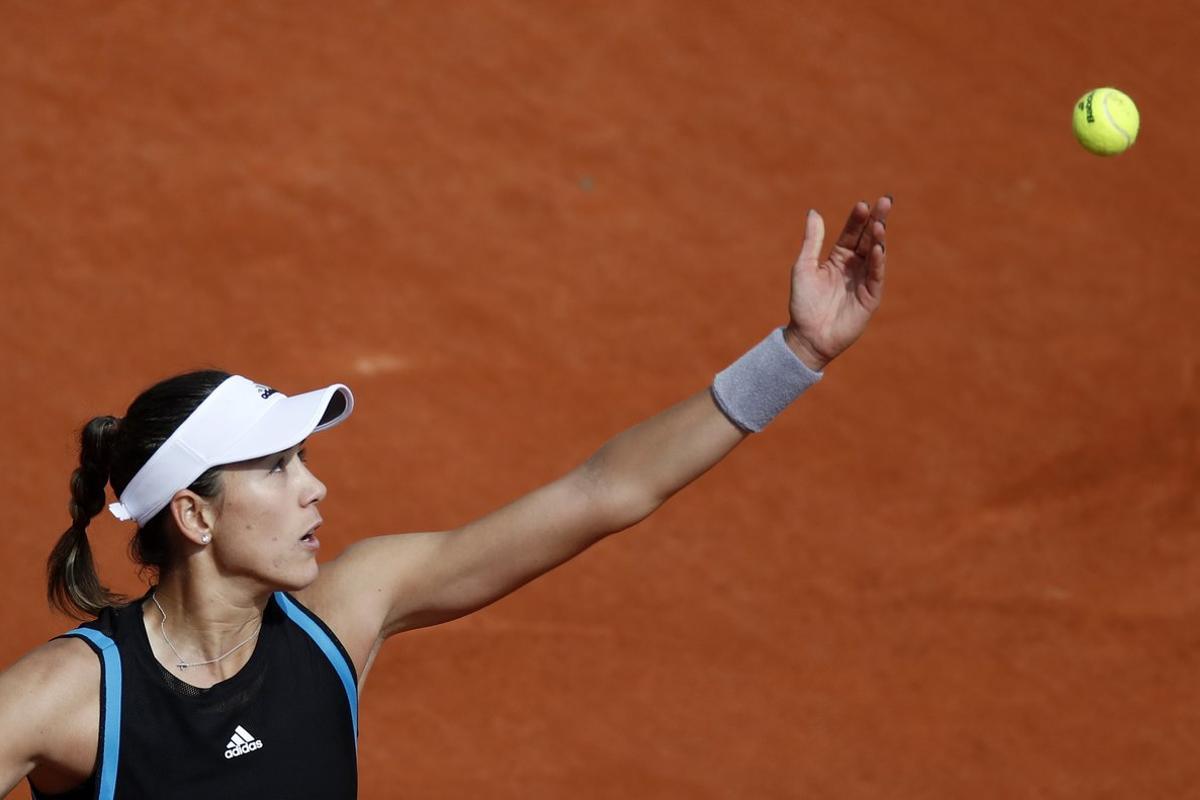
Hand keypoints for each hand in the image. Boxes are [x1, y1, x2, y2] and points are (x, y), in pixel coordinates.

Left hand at [784, 196, 891, 370]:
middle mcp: (854, 267)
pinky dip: (877, 262)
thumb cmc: (803, 303)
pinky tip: (878, 248)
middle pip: (868, 239)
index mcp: (838, 258)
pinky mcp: (870, 297)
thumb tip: (814, 212)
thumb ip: (812, 240)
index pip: (852, 233)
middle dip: (877, 220)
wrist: (807, 336)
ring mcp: (863, 281)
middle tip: (885, 201)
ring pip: (875, 255)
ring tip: (880, 223)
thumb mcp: (804, 266)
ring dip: (879, 239)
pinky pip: (875, 276)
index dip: (857, 219)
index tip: (862, 204)